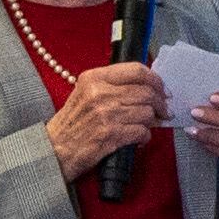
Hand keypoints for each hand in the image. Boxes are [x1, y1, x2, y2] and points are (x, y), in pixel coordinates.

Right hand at [41, 62, 161, 181]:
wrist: (55, 148)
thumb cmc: (74, 122)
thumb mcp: (86, 93)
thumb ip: (114, 85)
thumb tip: (149, 86)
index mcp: (94, 78)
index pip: (136, 70)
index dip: (156, 80)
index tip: (163, 90)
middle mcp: (100, 92)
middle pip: (147, 92)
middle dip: (160, 104)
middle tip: (164, 111)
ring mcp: (106, 113)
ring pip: (147, 112)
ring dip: (151, 121)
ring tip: (145, 125)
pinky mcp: (111, 134)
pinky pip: (142, 132)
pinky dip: (144, 137)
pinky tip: (137, 139)